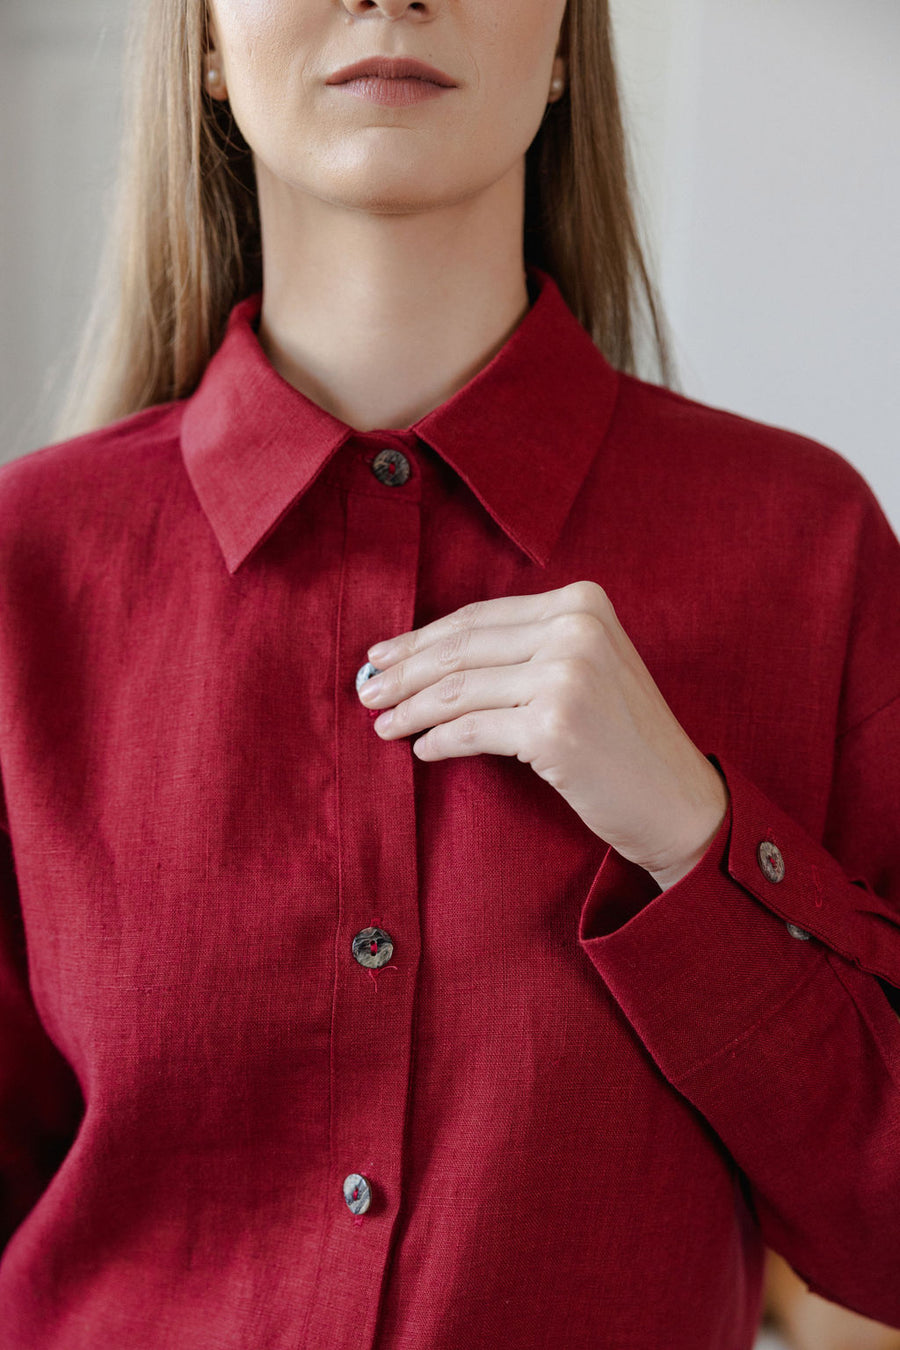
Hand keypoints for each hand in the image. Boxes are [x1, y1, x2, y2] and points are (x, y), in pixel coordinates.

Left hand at [358, 581, 728, 888]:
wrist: (679, 801)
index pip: (481, 617)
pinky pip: (473, 730)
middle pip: (464, 647)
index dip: (423, 637)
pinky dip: (440, 740)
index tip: (382, 655)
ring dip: (411, 708)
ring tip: (382, 724)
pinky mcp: (555, 728)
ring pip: (460, 688)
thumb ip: (523, 649)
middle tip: (365, 691)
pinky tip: (422, 749)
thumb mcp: (585, 669)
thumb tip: (422, 654)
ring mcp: (568, 677)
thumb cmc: (624, 739)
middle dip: (405, 671)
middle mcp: (578, 630)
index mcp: (584, 603)